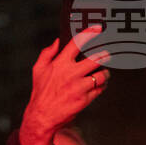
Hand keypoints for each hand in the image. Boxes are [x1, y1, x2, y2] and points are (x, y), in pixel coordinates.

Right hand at [18, 26, 110, 144]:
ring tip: (105, 73)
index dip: (89, 33)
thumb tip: (56, 41)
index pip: (77, 43)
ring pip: (101, 75)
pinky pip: (99, 89)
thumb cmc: (41, 92)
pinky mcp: (84, 100)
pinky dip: (101, 86)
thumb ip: (47, 53)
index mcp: (60, 63)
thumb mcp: (39, 70)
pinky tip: (99, 85)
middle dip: (104, 55)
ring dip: (106, 73)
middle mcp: (71, 74)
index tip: (98, 28)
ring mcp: (79, 87)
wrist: (42, 116)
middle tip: (106, 54)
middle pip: (96, 59)